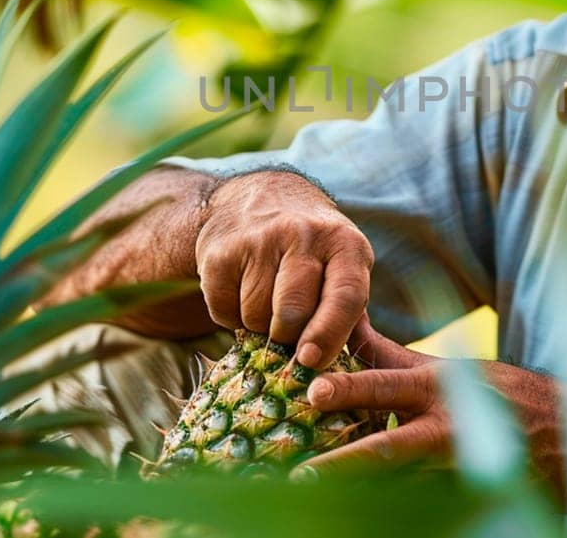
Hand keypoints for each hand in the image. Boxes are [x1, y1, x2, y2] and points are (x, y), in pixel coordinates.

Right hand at [195, 170, 373, 368]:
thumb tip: (332, 370)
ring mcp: (259, 239)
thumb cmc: (311, 250)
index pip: (345, 296)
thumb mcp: (341, 266)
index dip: (329, 334)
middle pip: (293, 312)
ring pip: (257, 315)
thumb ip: (347, 314)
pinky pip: (223, 310)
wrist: (261, 196)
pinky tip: (240, 289)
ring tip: (266, 300)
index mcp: (344, 243)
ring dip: (259, 325)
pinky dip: (230, 315)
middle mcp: (303, 234)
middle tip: (288, 329)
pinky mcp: (220, 251)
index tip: (311, 360)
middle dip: (289, 335)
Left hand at [300, 317, 566, 495]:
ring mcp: (457, 470)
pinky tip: (362, 518)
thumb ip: (394, 357)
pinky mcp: (465, 498)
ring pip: (400, 488)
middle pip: (388, 447)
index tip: (311, 389)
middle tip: (305, 474)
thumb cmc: (497, 396)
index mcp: (438, 387)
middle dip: (345, 462)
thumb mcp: (448, 371)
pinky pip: (422, 506)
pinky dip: (395, 511)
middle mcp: (446, 428)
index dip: (348, 387)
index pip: (385, 383)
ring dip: (363, 496)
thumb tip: (351, 322)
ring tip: (321, 503)